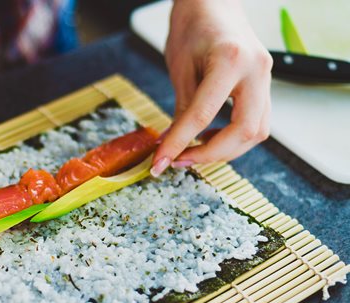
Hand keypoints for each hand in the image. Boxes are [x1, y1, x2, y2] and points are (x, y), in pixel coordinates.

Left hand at [151, 0, 272, 175]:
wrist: (214, 2)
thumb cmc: (193, 26)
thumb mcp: (180, 67)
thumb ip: (182, 108)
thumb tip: (173, 145)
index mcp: (230, 60)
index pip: (203, 115)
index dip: (179, 143)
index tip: (160, 163)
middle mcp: (256, 70)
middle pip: (245, 130)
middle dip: (211, 154)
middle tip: (180, 160)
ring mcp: (267, 78)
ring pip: (257, 131)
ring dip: (225, 150)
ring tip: (193, 150)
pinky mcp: (265, 85)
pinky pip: (256, 122)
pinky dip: (234, 138)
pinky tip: (211, 138)